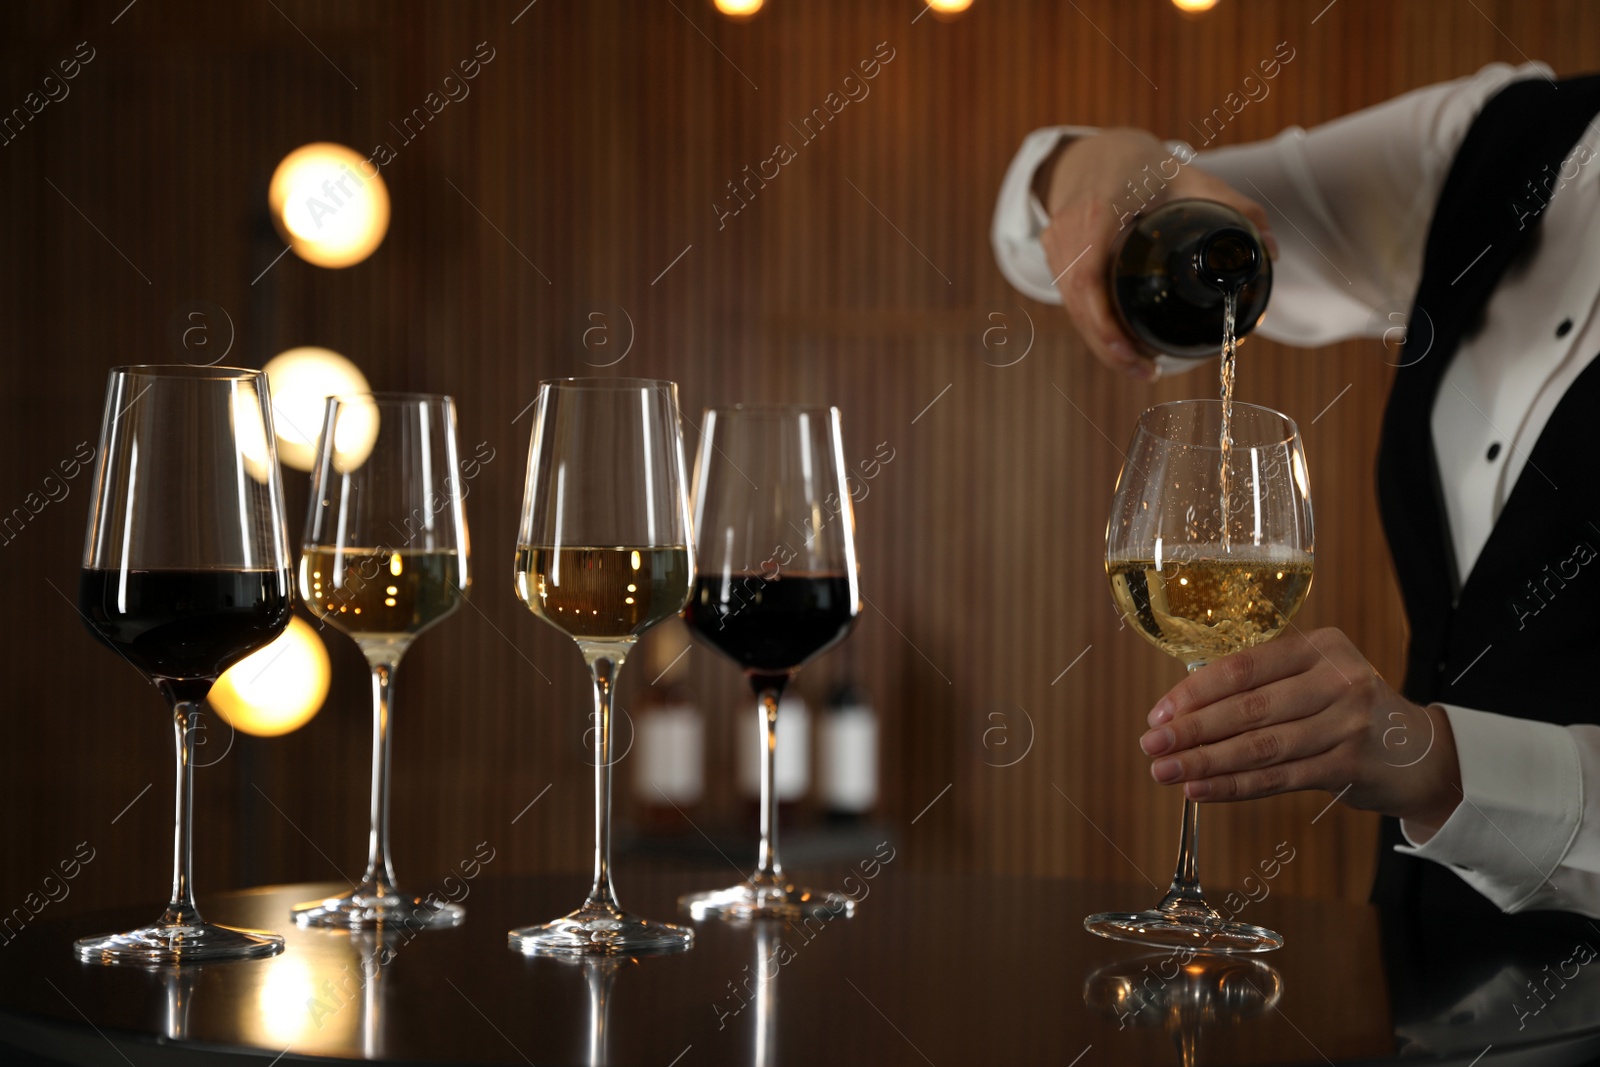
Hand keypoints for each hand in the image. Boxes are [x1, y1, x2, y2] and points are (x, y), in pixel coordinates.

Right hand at [1037, 128, 1277, 379]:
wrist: (1094, 151)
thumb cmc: (1141, 165)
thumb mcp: (1189, 178)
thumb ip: (1234, 208)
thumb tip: (1270, 251)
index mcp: (1100, 207)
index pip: (1090, 273)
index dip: (1104, 318)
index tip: (1131, 348)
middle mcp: (1069, 228)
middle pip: (1078, 301)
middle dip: (1108, 345)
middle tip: (1146, 370)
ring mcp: (1056, 243)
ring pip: (1071, 306)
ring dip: (1100, 342)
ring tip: (1138, 366)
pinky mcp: (1053, 255)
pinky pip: (1069, 299)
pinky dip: (1093, 326)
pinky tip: (1119, 345)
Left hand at [1136, 627, 1461, 834]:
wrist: (1421, 753)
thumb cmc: (1348, 710)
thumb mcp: (1316, 677)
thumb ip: (1263, 684)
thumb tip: (1183, 708)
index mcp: (1320, 647)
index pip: (1243, 668)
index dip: (1195, 692)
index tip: (1159, 713)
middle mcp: (1338, 680)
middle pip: (1248, 709)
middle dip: (1192, 730)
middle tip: (1151, 746)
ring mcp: (1348, 724)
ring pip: (1260, 747)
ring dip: (1205, 762)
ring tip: (1165, 772)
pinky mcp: (1350, 765)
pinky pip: (1279, 778)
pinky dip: (1234, 786)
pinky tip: (1200, 790)